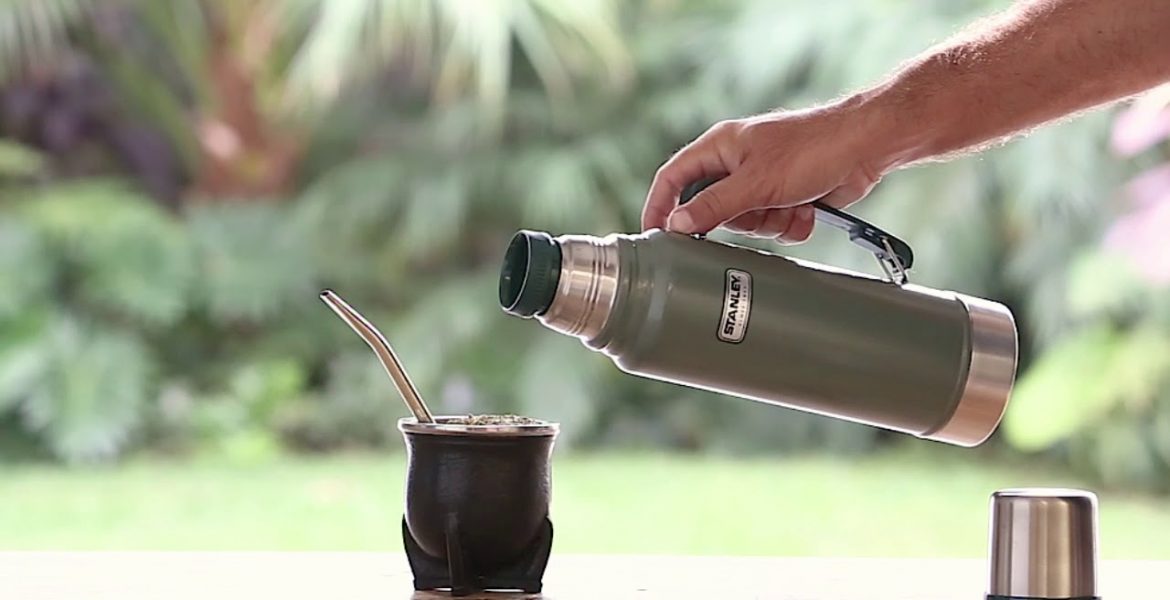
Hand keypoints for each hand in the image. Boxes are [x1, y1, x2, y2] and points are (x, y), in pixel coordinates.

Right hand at [641, 101, 888, 242]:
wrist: (864, 147)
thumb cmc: (811, 148)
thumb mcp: (755, 183)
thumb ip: (713, 206)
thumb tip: (677, 224)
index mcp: (719, 148)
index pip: (673, 178)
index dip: (660, 205)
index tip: (655, 233)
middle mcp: (737, 163)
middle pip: (714, 210)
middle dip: (741, 220)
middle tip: (760, 209)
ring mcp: (761, 182)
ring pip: (747, 224)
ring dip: (771, 222)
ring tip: (793, 202)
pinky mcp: (785, 197)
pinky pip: (774, 227)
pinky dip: (791, 224)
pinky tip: (807, 207)